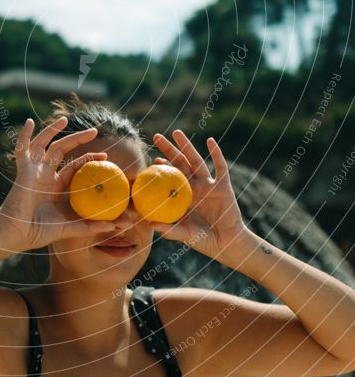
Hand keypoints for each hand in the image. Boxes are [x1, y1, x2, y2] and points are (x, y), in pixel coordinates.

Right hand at [0, 116, 112, 254]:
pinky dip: (24, 135)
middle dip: (78, 139)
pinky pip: (22, 149)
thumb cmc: (38, 232)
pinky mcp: (23, 170)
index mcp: (54, 186)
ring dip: (53, 130)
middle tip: (94, 130)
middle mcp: (44, 175)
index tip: (105, 156)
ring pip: (44, 144)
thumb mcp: (68, 228)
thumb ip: (89, 226)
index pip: (74, 166)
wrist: (16, 235)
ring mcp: (33, 171)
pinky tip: (29, 122)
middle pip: (62, 150)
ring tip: (64, 119)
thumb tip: (116, 226)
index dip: (88, 159)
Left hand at [150, 129, 255, 267]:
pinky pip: (220, 167)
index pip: (169, 177)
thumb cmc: (203, 241)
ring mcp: (209, 185)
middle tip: (156, 136)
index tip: (151, 159)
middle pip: (179, 163)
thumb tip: (150, 224)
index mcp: (183, 196)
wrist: (227, 244)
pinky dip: (216, 153)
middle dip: (168, 149)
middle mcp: (194, 187)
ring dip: (187, 146)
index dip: (160, 167)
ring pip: (196, 160)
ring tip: (177, 132)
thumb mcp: (185, 235)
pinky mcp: (224, 186)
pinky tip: (210, 141)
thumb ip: (170, 230)